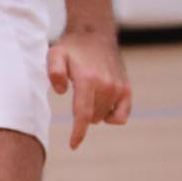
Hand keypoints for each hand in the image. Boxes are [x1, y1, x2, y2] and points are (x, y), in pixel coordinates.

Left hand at [48, 23, 132, 149]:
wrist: (95, 35)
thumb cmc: (71, 48)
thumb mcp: (54, 54)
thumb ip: (53, 71)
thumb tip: (62, 92)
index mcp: (88, 80)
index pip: (83, 114)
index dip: (78, 132)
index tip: (73, 145)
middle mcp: (107, 85)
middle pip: (92, 117)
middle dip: (81, 115)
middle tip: (75, 96)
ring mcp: (119, 87)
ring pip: (104, 117)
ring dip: (94, 113)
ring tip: (86, 95)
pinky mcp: (127, 88)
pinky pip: (123, 115)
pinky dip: (113, 116)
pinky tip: (103, 109)